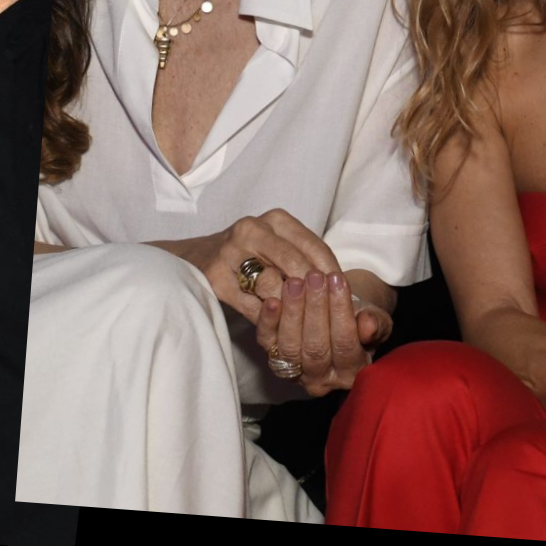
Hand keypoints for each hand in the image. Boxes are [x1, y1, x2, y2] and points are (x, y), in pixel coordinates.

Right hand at [150, 209, 341, 323]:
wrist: (195, 259)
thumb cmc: (249, 256)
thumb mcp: (279, 247)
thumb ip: (308, 262)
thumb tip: (350, 296)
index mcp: (275, 219)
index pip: (315, 248)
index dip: (333, 277)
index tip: (344, 299)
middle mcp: (252, 229)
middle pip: (297, 266)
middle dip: (315, 295)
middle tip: (328, 317)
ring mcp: (230, 252)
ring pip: (274, 287)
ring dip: (291, 309)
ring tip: (303, 323)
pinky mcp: (215, 278)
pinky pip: (252, 305)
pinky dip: (269, 319)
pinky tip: (279, 326)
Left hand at [255, 269, 393, 397]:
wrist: (337, 318)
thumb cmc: (359, 319)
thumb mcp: (377, 319)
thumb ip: (376, 323)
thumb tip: (369, 324)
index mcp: (350, 373)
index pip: (345, 345)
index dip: (341, 311)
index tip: (338, 279)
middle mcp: (321, 380)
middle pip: (316, 348)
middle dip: (315, 308)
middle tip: (315, 277)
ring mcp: (294, 372)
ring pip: (290, 347)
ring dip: (292, 312)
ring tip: (295, 283)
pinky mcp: (271, 358)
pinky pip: (266, 343)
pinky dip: (267, 322)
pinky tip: (272, 300)